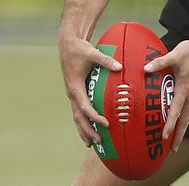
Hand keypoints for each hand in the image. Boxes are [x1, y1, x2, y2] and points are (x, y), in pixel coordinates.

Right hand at [58, 32, 122, 146]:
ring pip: (77, 116)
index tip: (105, 123)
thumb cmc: (80, 49)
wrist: (68, 44)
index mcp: (75, 87)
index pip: (85, 107)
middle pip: (79, 117)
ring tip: (91, 143)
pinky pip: (79, 109)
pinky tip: (90, 126)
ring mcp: (73, 93)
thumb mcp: (93, 53)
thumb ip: (106, 60)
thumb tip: (120, 67)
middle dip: (88, 130)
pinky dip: (84, 120)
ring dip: (83, 129)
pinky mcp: (75, 91)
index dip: (95, 116)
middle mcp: (72, 93)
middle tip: (98, 141)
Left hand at [144, 37, 188, 151]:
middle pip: (185, 119)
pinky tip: (180, 114)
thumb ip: (159, 63)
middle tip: (174, 149)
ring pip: (188, 113)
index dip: (170, 125)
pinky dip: (184, 115)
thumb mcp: (174, 55)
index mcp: (185, 88)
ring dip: (182, 126)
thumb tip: (145, 69)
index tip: (164, 137)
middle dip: (180, 135)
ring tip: (177, 137)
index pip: (176, 111)